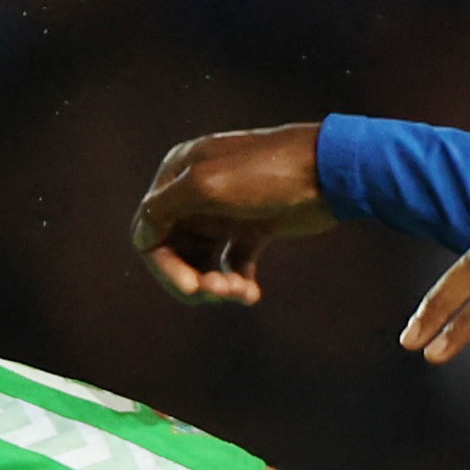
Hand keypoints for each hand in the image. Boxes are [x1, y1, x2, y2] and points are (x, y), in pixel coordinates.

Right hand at [133, 124, 330, 304]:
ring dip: (215, 285)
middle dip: (192, 279)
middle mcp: (196, 194)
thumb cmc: (265, 174)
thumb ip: (164, 208)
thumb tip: (141, 236)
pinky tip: (251, 295)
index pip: (149, 231)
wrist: (328, 173)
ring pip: (203, 262)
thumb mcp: (206, 185)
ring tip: (239, 294)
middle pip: (174, 251)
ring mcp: (224, 212)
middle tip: (218, 295)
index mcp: (178, 176)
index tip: (190, 288)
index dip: (163, 265)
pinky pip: (232, 266)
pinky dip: (237, 284)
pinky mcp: (252, 229)